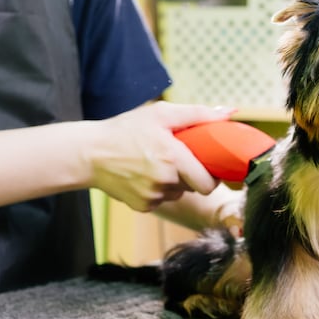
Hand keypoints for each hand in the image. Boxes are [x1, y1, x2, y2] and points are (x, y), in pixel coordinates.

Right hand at [86, 101, 233, 211]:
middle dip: (193, 176)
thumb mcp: (161, 113)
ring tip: (158, 164)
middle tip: (181, 160)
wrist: (89, 153)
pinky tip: (144, 175)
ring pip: (178, 193)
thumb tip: (230, 112)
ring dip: (175, 182)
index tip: (209, 166)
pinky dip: (158, 190)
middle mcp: (165, 181)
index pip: (208, 183)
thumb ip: (198, 114)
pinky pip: (161, 200)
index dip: (212, 176)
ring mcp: (153, 196)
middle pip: (195, 188)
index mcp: (174, 158)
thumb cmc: (126, 130)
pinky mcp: (142, 206)